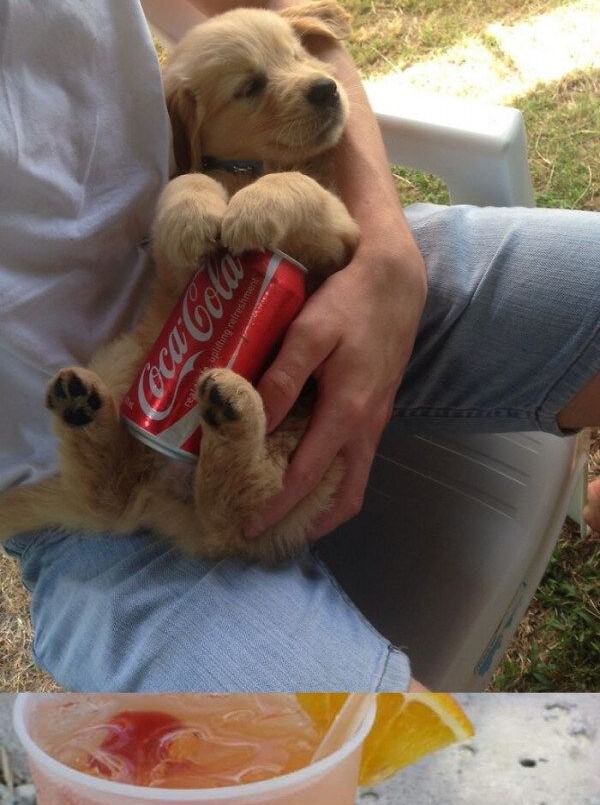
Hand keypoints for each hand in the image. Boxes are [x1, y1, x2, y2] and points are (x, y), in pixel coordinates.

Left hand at [267, 55, 425, 533]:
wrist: (399, 272)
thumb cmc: (351, 297)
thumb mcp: (310, 332)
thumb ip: (281, 378)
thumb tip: (246, 418)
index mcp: (348, 414)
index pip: (308, 478)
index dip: (275, 508)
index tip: (243, 527)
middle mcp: (365, 428)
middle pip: (339, 497)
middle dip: (302, 522)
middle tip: (261, 533)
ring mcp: (375, 420)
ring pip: (350, 481)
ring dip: (318, 503)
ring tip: (280, 514)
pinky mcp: (375, 406)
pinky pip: (354, 458)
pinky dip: (329, 476)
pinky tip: (302, 470)